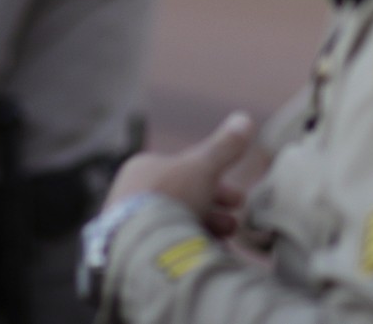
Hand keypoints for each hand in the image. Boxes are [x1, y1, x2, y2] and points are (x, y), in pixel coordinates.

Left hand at [104, 112, 254, 238]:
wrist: (139, 246)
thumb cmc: (171, 197)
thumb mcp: (204, 166)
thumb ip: (225, 146)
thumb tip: (245, 119)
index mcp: (142, 168)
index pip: (186, 172)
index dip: (217, 184)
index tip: (238, 199)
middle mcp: (130, 194)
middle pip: (183, 200)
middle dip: (214, 210)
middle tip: (234, 223)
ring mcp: (126, 227)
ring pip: (174, 224)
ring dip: (204, 230)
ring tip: (224, 241)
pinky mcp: (128, 253)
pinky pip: (163, 246)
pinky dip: (186, 247)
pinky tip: (204, 254)